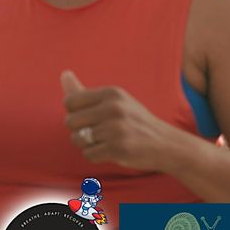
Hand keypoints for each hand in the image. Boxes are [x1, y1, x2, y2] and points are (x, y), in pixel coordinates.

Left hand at [61, 70, 179, 170]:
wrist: (165, 143)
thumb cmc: (135, 121)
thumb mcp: (115, 101)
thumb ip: (85, 91)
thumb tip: (64, 74)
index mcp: (112, 93)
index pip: (70, 102)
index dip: (75, 113)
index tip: (91, 118)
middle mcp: (114, 108)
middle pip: (70, 121)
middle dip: (79, 130)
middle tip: (99, 132)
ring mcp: (116, 129)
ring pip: (77, 139)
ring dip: (88, 144)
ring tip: (106, 141)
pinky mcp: (118, 148)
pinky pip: (88, 154)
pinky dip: (96, 156)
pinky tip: (111, 151)